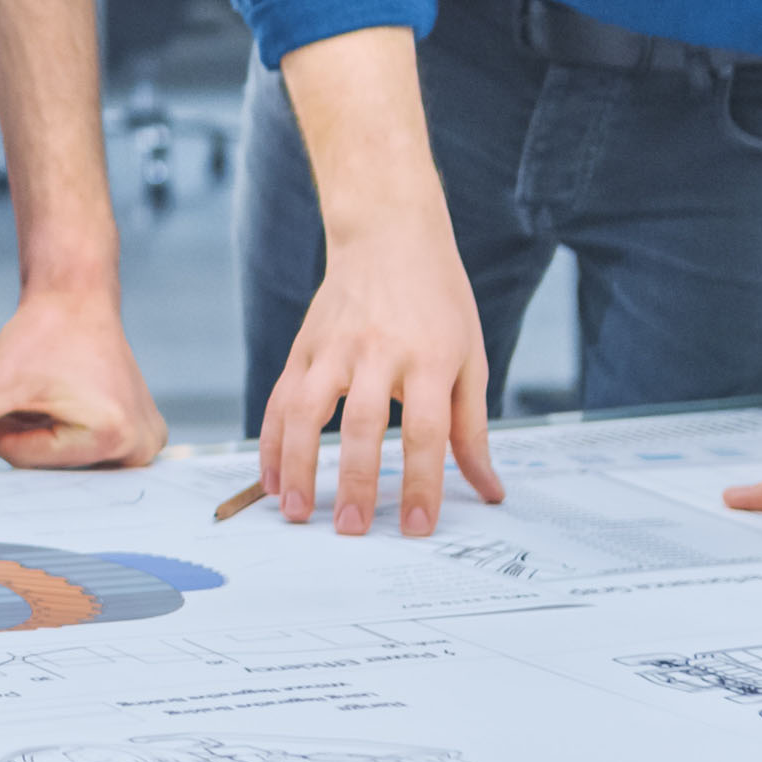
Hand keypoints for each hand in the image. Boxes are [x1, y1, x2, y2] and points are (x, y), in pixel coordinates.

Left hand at [0, 288, 168, 477]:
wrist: (77, 292)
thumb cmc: (48, 329)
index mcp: (114, 437)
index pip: (29, 457)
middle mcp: (136, 446)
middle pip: (43, 455)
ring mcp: (138, 439)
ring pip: (52, 445)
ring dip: (8, 418)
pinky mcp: (130, 428)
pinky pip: (70, 436)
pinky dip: (33, 416)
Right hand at [255, 224, 502, 536]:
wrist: (389, 232)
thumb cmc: (437, 299)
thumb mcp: (469, 357)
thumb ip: (472, 429)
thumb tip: (489, 490)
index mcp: (428, 357)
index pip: (426, 431)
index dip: (423, 482)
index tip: (418, 526)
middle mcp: (377, 351)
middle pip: (364, 424)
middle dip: (356, 481)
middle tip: (352, 529)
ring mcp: (333, 346)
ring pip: (307, 411)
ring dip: (298, 465)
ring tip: (295, 512)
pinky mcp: (303, 345)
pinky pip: (280, 399)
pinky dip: (272, 442)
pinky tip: (273, 479)